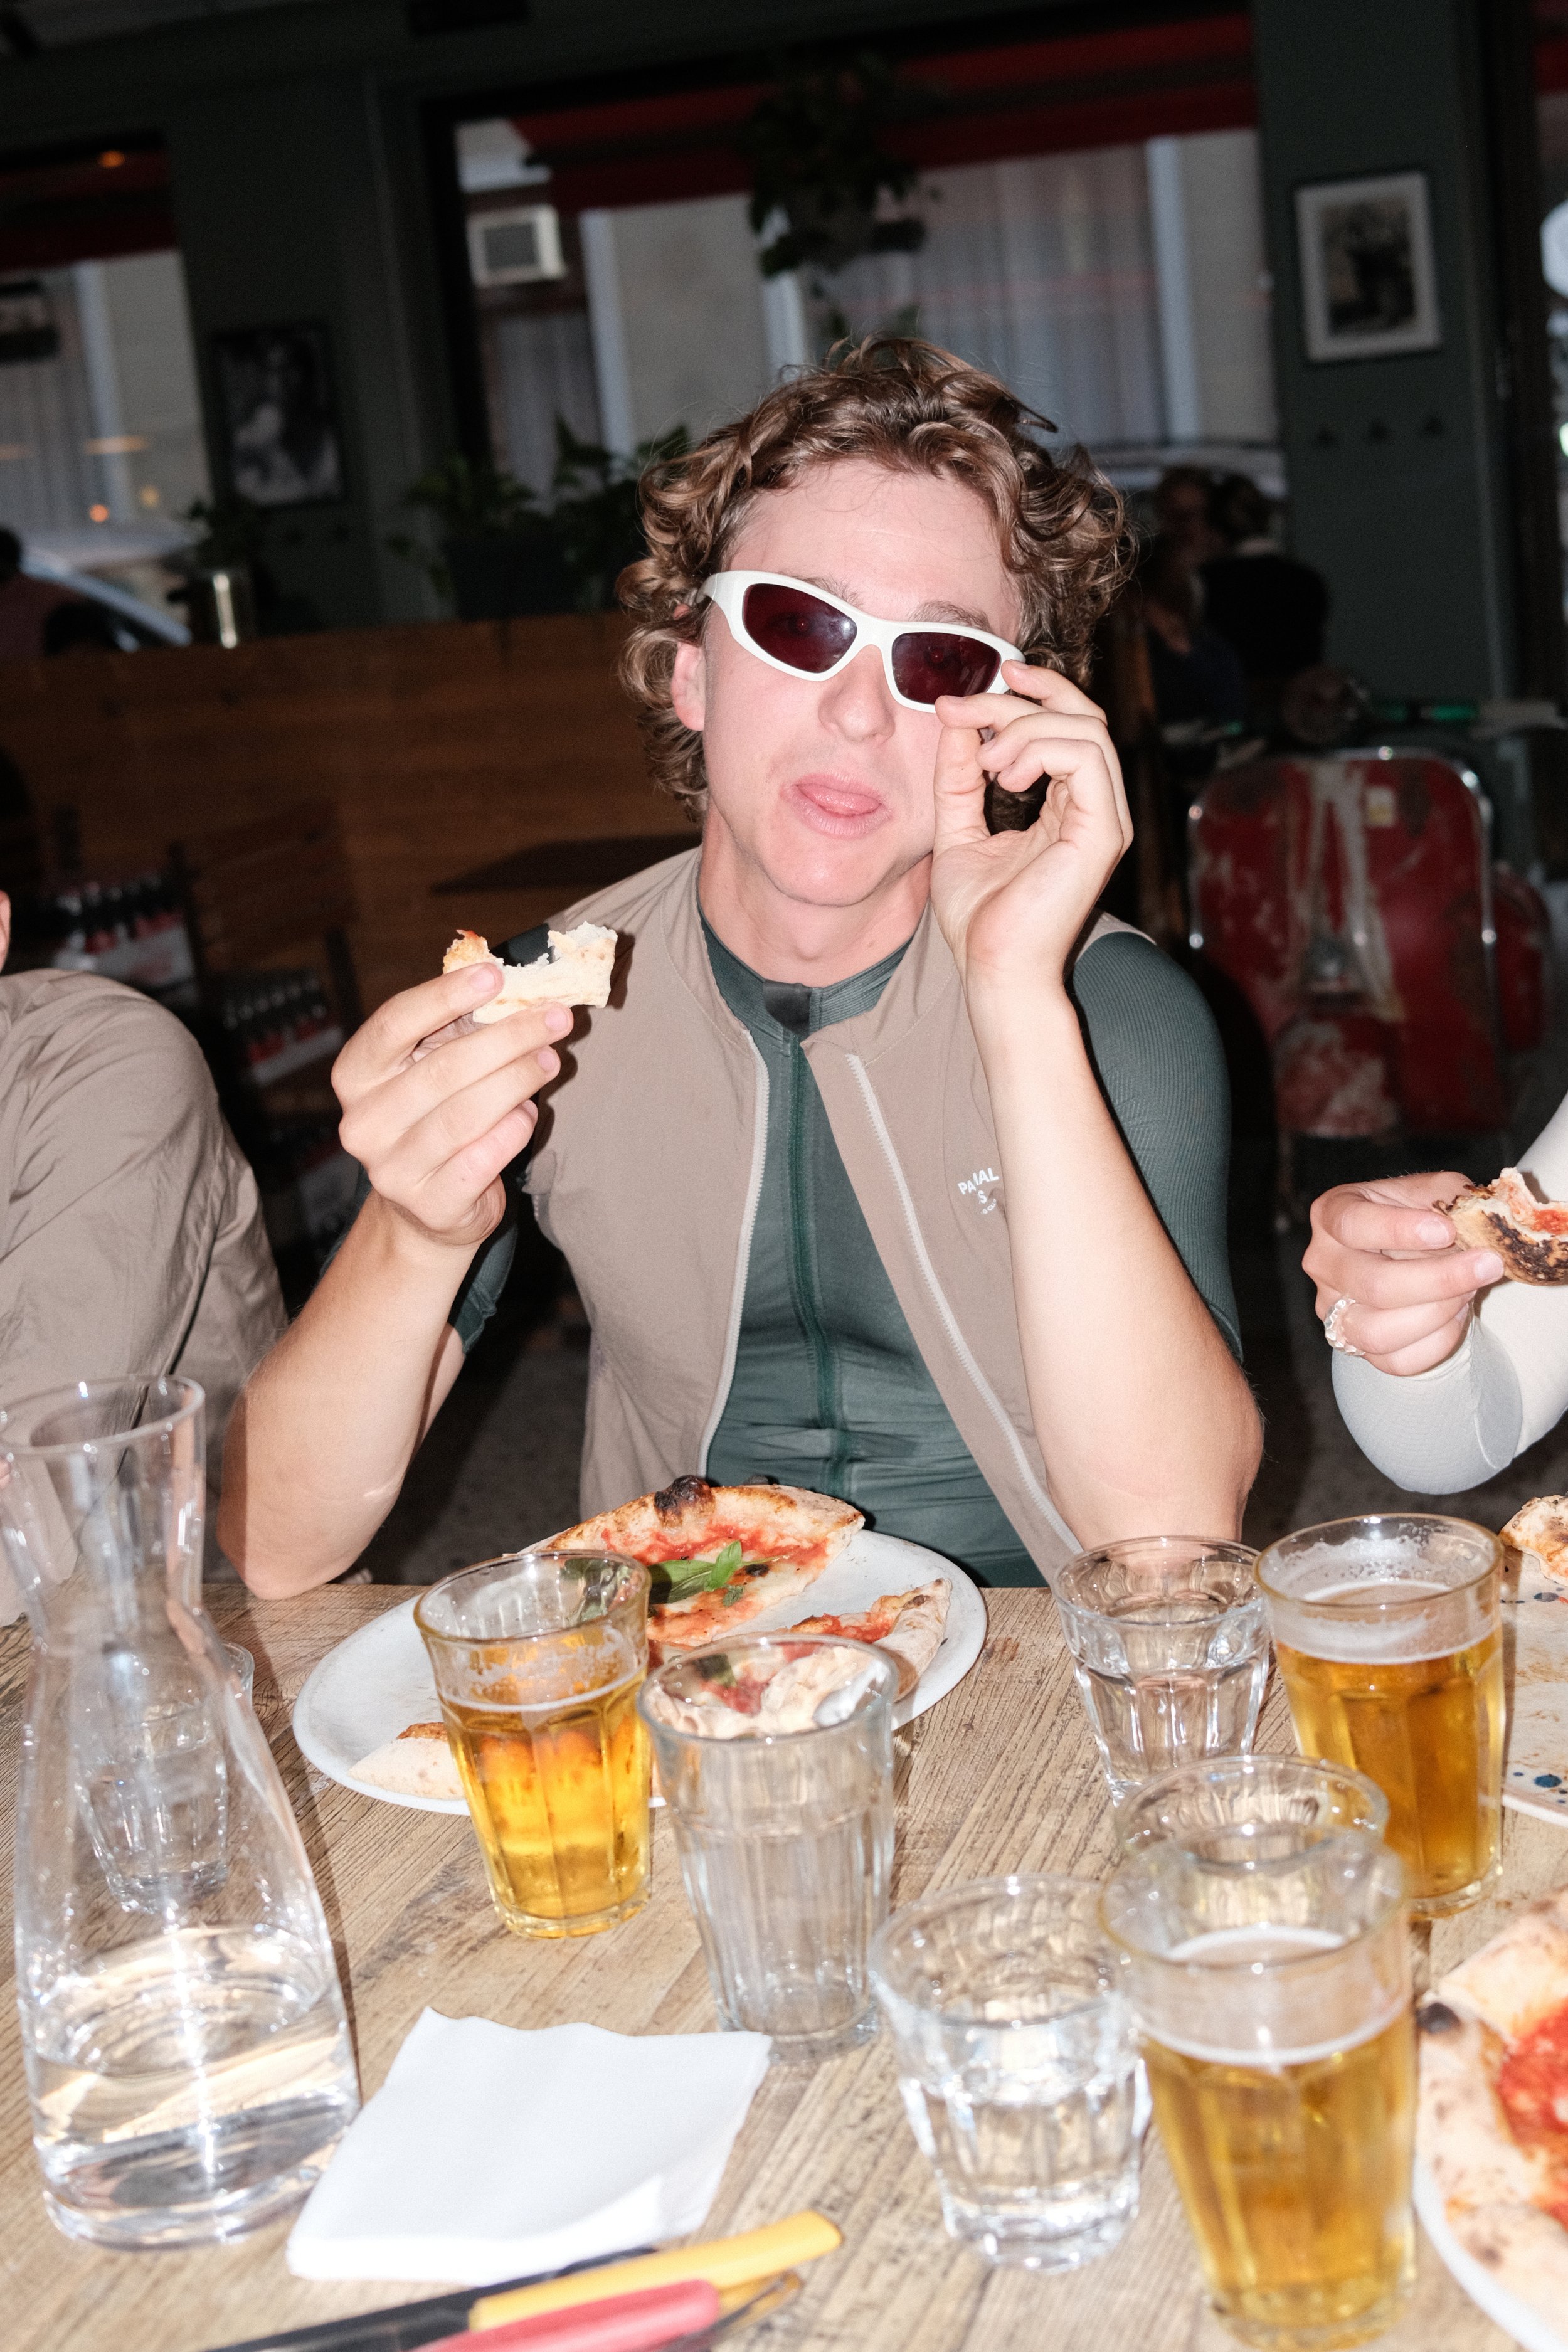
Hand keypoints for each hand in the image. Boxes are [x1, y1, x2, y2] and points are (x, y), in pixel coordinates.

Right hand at [334, 961, 572, 1252]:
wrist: (427, 1209)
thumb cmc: (435, 1119)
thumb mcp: (432, 1068)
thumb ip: (458, 1030)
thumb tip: (515, 988)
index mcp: (355, 1075)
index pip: (394, 1023)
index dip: (444, 995)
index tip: (493, 974)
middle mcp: (363, 1122)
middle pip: (443, 1068)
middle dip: (507, 1038)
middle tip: (554, 1019)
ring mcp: (391, 1169)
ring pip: (465, 1114)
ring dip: (518, 1080)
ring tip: (550, 1060)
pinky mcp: (429, 1204)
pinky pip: (481, 1158)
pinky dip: (512, 1130)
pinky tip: (529, 1113)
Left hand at [927, 662, 1131, 992]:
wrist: (993, 970)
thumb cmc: (981, 917)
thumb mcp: (957, 827)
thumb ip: (960, 774)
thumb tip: (957, 718)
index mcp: (1072, 807)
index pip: (1069, 726)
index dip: (1032, 693)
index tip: (983, 683)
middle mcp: (1098, 808)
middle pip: (1084, 715)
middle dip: (1023, 697)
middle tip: (971, 707)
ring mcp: (1107, 819)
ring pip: (1086, 729)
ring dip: (1025, 729)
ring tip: (985, 764)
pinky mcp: (1104, 832)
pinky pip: (1085, 756)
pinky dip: (1038, 749)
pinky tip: (1003, 777)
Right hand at [1304, 1172, 1504, 1374]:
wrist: (1415, 1251)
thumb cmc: (1423, 1214)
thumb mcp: (1437, 1190)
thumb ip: (1456, 1199)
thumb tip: (1487, 1224)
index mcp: (1333, 1214)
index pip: (1353, 1224)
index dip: (1398, 1230)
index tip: (1447, 1230)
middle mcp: (1323, 1262)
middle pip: (1373, 1284)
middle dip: (1439, 1279)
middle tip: (1488, 1265)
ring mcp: (1332, 1308)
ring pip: (1377, 1332)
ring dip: (1437, 1314)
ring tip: (1471, 1291)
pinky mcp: (1353, 1344)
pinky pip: (1394, 1361)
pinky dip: (1436, 1342)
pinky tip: (1457, 1315)